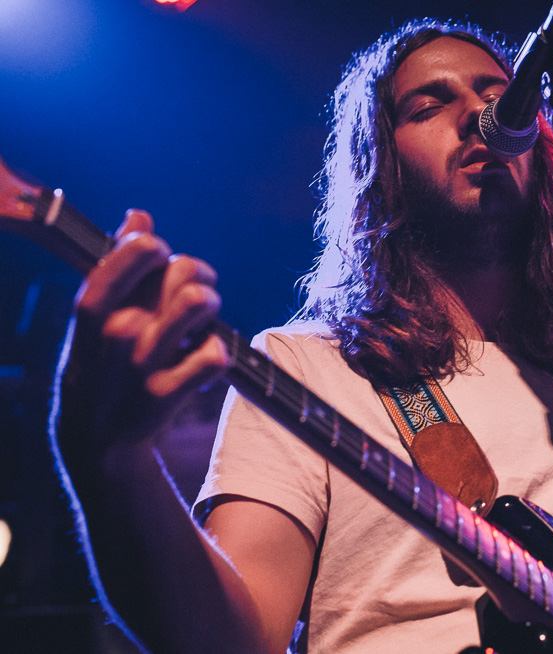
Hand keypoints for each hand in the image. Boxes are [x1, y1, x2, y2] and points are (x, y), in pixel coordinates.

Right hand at [56, 209, 228, 452]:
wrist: (97, 437)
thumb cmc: (103, 360)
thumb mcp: (98, 316)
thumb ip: (120, 264)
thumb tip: (139, 215)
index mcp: (93, 312)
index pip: (124, 262)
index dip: (145, 249)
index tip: (159, 248)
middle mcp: (116, 335)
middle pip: (181, 275)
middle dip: (198, 273)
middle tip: (199, 288)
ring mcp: (142, 367)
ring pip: (198, 304)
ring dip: (211, 303)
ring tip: (204, 317)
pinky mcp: (167, 395)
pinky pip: (215, 355)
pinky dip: (219, 352)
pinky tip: (205, 357)